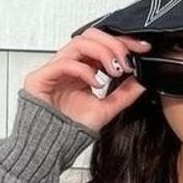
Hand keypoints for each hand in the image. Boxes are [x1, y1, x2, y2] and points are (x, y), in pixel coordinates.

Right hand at [22, 27, 152, 134]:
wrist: (52, 146)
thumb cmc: (71, 128)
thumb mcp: (107, 108)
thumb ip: (124, 94)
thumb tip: (142, 80)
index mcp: (82, 69)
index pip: (102, 44)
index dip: (123, 42)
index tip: (142, 48)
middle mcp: (69, 65)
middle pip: (90, 35)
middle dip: (113, 44)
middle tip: (126, 60)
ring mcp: (54, 69)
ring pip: (78, 42)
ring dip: (102, 52)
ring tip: (113, 71)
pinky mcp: (40, 77)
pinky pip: (64, 63)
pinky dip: (84, 69)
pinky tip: (95, 83)